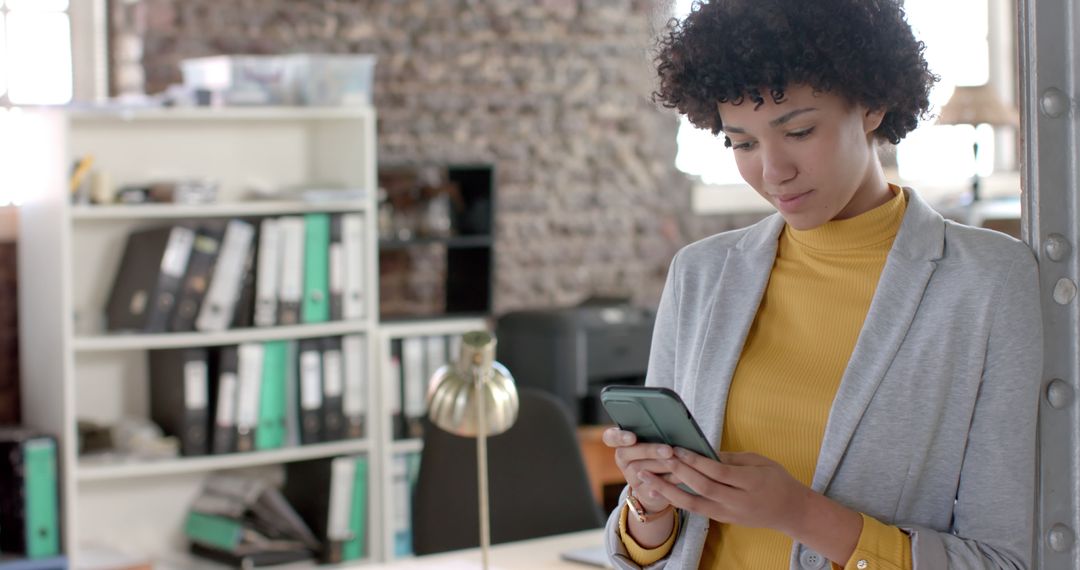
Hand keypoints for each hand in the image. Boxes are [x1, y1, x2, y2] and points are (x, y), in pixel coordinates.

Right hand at [602, 427, 678, 512]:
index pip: (610, 437)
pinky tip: (679, 476)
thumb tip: (671, 425)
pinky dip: (667, 480)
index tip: (632, 437)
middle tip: (668, 450)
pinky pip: (652, 486)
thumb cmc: (659, 451)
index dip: (619, 437)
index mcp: (622, 442)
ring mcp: (630, 476)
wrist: (660, 481)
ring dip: (661, 465)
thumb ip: (655, 432)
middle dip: (649, 451)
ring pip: (641, 470)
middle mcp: (622, 459)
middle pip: (627, 453)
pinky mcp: (641, 491)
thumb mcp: (655, 440)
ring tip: (678, 462)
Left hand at [642, 449, 810, 534]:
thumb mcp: (760, 460)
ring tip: (646, 479)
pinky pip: (696, 510)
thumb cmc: (777, 480)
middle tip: (657, 459)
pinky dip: (677, 501)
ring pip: (694, 504)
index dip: (695, 460)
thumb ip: (731, 457)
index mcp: (750, 482)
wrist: (791, 511)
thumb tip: (703, 451)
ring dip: (668, 491)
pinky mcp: (723, 519)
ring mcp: (729, 513)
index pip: (717, 471)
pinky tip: (661, 492)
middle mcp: (737, 501)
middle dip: (677, 472)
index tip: (677, 448)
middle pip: (702, 487)